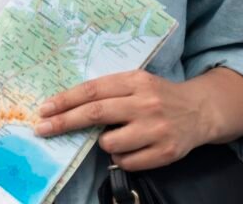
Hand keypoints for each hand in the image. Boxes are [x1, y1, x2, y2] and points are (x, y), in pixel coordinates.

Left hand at [33, 69, 209, 171]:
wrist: (201, 110)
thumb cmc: (159, 95)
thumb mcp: (137, 82)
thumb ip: (109, 90)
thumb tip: (68, 105)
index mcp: (135, 81)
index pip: (92, 90)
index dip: (65, 100)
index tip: (44, 109)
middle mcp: (145, 103)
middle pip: (95, 113)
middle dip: (64, 122)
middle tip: (42, 128)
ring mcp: (156, 129)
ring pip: (109, 142)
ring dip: (103, 142)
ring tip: (116, 136)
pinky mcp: (165, 152)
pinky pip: (126, 162)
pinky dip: (121, 157)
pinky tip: (131, 148)